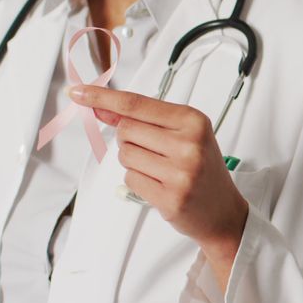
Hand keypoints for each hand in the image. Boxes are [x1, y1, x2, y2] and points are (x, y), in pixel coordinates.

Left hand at [67, 83, 249, 262]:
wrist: (223, 210)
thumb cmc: (202, 168)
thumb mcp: (182, 133)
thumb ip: (143, 119)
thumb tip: (102, 108)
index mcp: (193, 121)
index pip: (136, 104)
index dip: (103, 97)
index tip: (79, 92)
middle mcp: (189, 144)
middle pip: (126, 130)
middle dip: (130, 140)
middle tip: (156, 152)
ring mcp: (180, 173)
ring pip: (125, 156)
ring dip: (135, 162)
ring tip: (161, 170)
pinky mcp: (169, 198)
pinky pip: (130, 179)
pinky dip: (138, 181)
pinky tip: (160, 185)